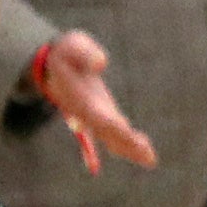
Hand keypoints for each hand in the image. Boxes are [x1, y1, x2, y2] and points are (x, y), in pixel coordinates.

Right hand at [30, 28, 158, 175]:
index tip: (128, 133)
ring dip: (131, 149)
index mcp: (81, 100)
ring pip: (113, 138)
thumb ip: (85, 53)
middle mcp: (88, 113)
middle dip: (127, 144)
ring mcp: (96, 116)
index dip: (113, 126)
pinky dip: (127, 145)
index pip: (99, 116)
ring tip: (151, 160)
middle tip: (149, 158)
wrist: (55, 65)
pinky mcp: (104, 113)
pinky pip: (115, 135)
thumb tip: (101, 63)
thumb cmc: (66, 54)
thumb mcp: (72, 46)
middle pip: (109, 133)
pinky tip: (145, 156)